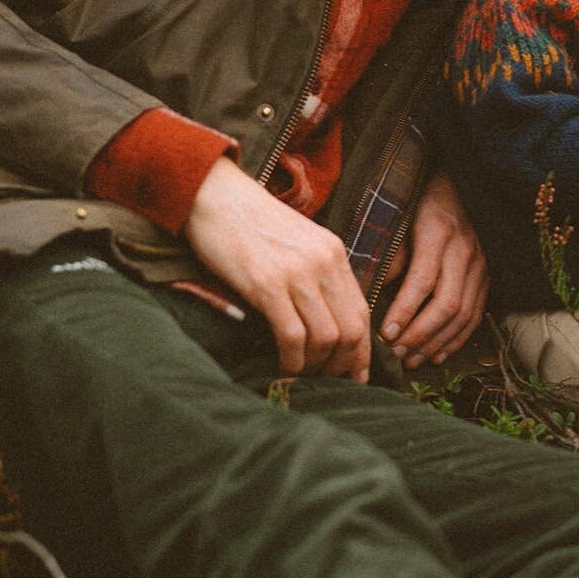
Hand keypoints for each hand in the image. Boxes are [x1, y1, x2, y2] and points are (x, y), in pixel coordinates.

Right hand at [184, 158, 370, 380]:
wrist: (216, 196)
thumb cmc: (251, 224)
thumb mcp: (298, 243)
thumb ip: (317, 275)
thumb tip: (326, 324)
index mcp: (333, 252)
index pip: (362, 312)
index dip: (361, 350)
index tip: (353, 375)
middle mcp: (323, 262)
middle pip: (351, 330)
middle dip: (341, 365)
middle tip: (324, 381)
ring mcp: (297, 272)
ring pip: (326, 337)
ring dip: (314, 366)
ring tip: (299, 373)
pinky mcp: (267, 284)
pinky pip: (293, 336)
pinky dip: (291, 360)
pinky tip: (283, 366)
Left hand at [379, 171, 488, 367]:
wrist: (464, 184)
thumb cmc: (425, 201)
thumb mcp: (404, 217)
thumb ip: (392, 254)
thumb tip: (372, 291)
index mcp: (439, 232)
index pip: (423, 279)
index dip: (405, 310)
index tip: (385, 334)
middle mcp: (464, 250)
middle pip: (447, 303)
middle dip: (420, 334)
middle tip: (396, 353)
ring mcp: (480, 264)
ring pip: (464, 313)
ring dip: (437, 342)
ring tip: (413, 359)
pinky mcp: (488, 275)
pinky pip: (476, 313)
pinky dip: (458, 338)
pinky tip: (438, 354)